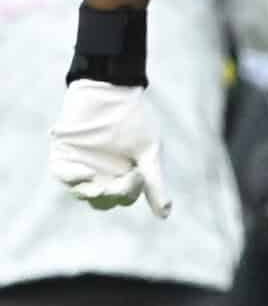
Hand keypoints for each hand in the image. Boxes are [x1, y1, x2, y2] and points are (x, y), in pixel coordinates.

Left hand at [49, 79, 169, 217]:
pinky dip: (72, 178)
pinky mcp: (63, 154)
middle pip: (102, 200)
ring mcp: (81, 164)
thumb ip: (155, 183)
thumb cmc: (133, 119)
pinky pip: (62, 175)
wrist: (109, 90)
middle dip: (110, 196)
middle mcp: (101, 172)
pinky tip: (86, 173)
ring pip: (81, 192)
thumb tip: (166, 214)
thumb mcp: (148, 152)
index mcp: (123, 173)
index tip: (137, 176)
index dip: (130, 192)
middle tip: (117, 183)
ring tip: (99, 184)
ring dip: (91, 192)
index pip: (124, 197)